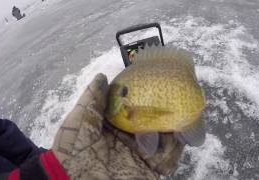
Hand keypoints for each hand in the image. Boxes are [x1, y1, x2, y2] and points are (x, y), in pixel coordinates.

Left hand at [52, 73, 183, 178]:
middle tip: (180, 99)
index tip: (160, 84)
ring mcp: (141, 155)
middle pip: (154, 122)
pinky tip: (183, 136)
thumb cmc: (72, 149)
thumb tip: (102, 76)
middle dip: (167, 112)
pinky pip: (168, 160)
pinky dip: (177, 149)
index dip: (148, 97)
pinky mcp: (148, 171)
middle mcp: (131, 138)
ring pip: (165, 139)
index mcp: (115, 125)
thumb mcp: (79, 121)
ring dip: (176, 128)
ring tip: (185, 115)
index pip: (137, 108)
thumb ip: (93, 99)